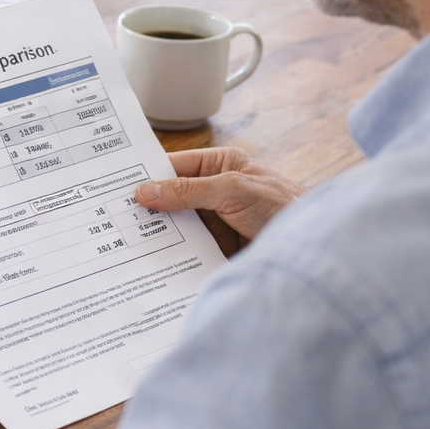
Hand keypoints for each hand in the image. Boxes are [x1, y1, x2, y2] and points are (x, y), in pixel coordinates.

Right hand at [133, 147, 304, 255]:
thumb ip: (187, 191)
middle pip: (171, 198)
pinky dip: (172, 256)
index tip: (117, 187)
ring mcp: (216, 222)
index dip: (147, 175)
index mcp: (220, 166)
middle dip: (147, 208)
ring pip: (177, 226)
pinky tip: (152, 262)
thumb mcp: (231, 191)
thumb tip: (146, 191)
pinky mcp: (218, 249)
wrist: (314, 249)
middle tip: (115, 217)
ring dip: (157, 235)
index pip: (174, 167)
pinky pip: (188, 250)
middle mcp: (215, 192)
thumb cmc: (284, 207)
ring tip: (125, 242)